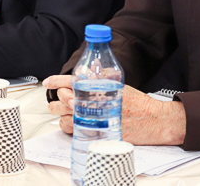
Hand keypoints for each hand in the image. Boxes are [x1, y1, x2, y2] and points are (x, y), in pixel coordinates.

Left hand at [43, 75, 186, 145]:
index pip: (69, 81)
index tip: (48, 82)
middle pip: (63, 98)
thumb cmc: (137, 102)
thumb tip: (88, 68)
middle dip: (57, 97)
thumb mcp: (119, 83)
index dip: (55, 81)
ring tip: (62, 110)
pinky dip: (68, 124)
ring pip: (64, 116)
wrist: (151, 121)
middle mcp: (93, 103)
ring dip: (60, 112)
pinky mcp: (94, 132)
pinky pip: (72, 129)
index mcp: (98, 87)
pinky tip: (71, 121)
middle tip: (59, 97)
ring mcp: (92, 119)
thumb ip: (101, 75)